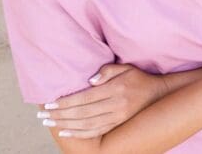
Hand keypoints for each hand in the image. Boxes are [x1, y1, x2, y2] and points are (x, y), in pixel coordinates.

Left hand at [37, 64, 164, 138]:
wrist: (158, 94)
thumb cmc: (138, 78)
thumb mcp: (125, 68)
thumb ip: (107, 71)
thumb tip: (90, 80)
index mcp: (116, 89)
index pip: (84, 98)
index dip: (65, 102)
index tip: (49, 104)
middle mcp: (116, 105)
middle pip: (82, 113)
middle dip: (60, 115)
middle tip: (42, 116)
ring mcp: (117, 117)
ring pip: (86, 124)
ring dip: (65, 125)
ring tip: (49, 123)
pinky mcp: (118, 124)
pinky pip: (95, 132)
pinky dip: (79, 133)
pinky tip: (65, 131)